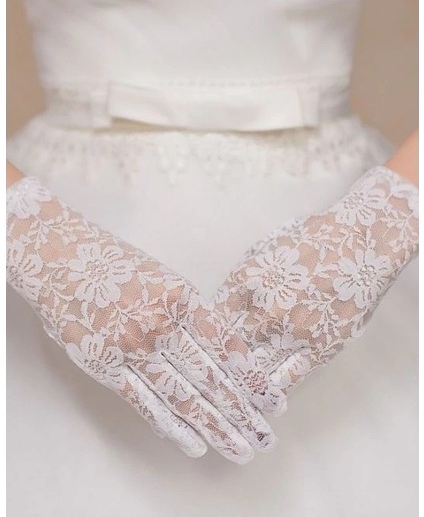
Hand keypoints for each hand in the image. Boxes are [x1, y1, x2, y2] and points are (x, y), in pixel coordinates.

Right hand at [7, 177, 282, 462]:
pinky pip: (145, 404)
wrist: (62, 258)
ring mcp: (134, 348)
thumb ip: (191, 312)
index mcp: (183, 298)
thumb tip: (223, 349)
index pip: (229, 346)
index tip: (274, 402)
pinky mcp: (106, 366)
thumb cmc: (117, 265)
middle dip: (243, 413)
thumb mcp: (165, 278)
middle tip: (266, 439)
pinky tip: (195, 445)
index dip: (254, 379)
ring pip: (184, 397)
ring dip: (216, 428)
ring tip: (241, 450)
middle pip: (212, 378)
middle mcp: (163, 325)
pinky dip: (172, 428)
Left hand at [214, 166, 417, 402]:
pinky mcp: (318, 347)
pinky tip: (259, 402)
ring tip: (225, 404)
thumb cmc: (310, 240)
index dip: (198, 338)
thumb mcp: (264, 251)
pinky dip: (269, 392)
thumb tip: (217, 307)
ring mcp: (291, 331)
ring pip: (253, 368)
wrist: (360, 243)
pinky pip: (286, 377)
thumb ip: (240, 282)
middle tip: (200, 384)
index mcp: (245, 282)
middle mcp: (263, 309)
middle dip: (212, 365)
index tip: (192, 353)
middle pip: (227, 347)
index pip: (210, 320)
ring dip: (237, 386)